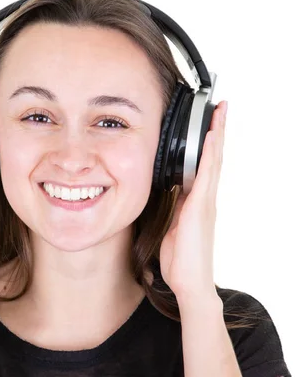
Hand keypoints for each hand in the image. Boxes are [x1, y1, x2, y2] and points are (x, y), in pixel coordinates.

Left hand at [159, 101, 227, 300]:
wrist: (189, 282)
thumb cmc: (179, 258)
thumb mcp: (170, 226)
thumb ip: (170, 208)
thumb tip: (165, 193)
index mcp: (196, 201)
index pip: (203, 165)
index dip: (207, 143)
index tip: (209, 122)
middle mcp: (204, 198)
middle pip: (213, 157)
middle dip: (217, 131)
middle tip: (222, 106)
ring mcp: (205, 201)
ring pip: (213, 161)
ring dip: (216, 135)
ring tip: (221, 111)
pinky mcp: (200, 207)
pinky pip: (206, 175)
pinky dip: (209, 154)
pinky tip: (210, 138)